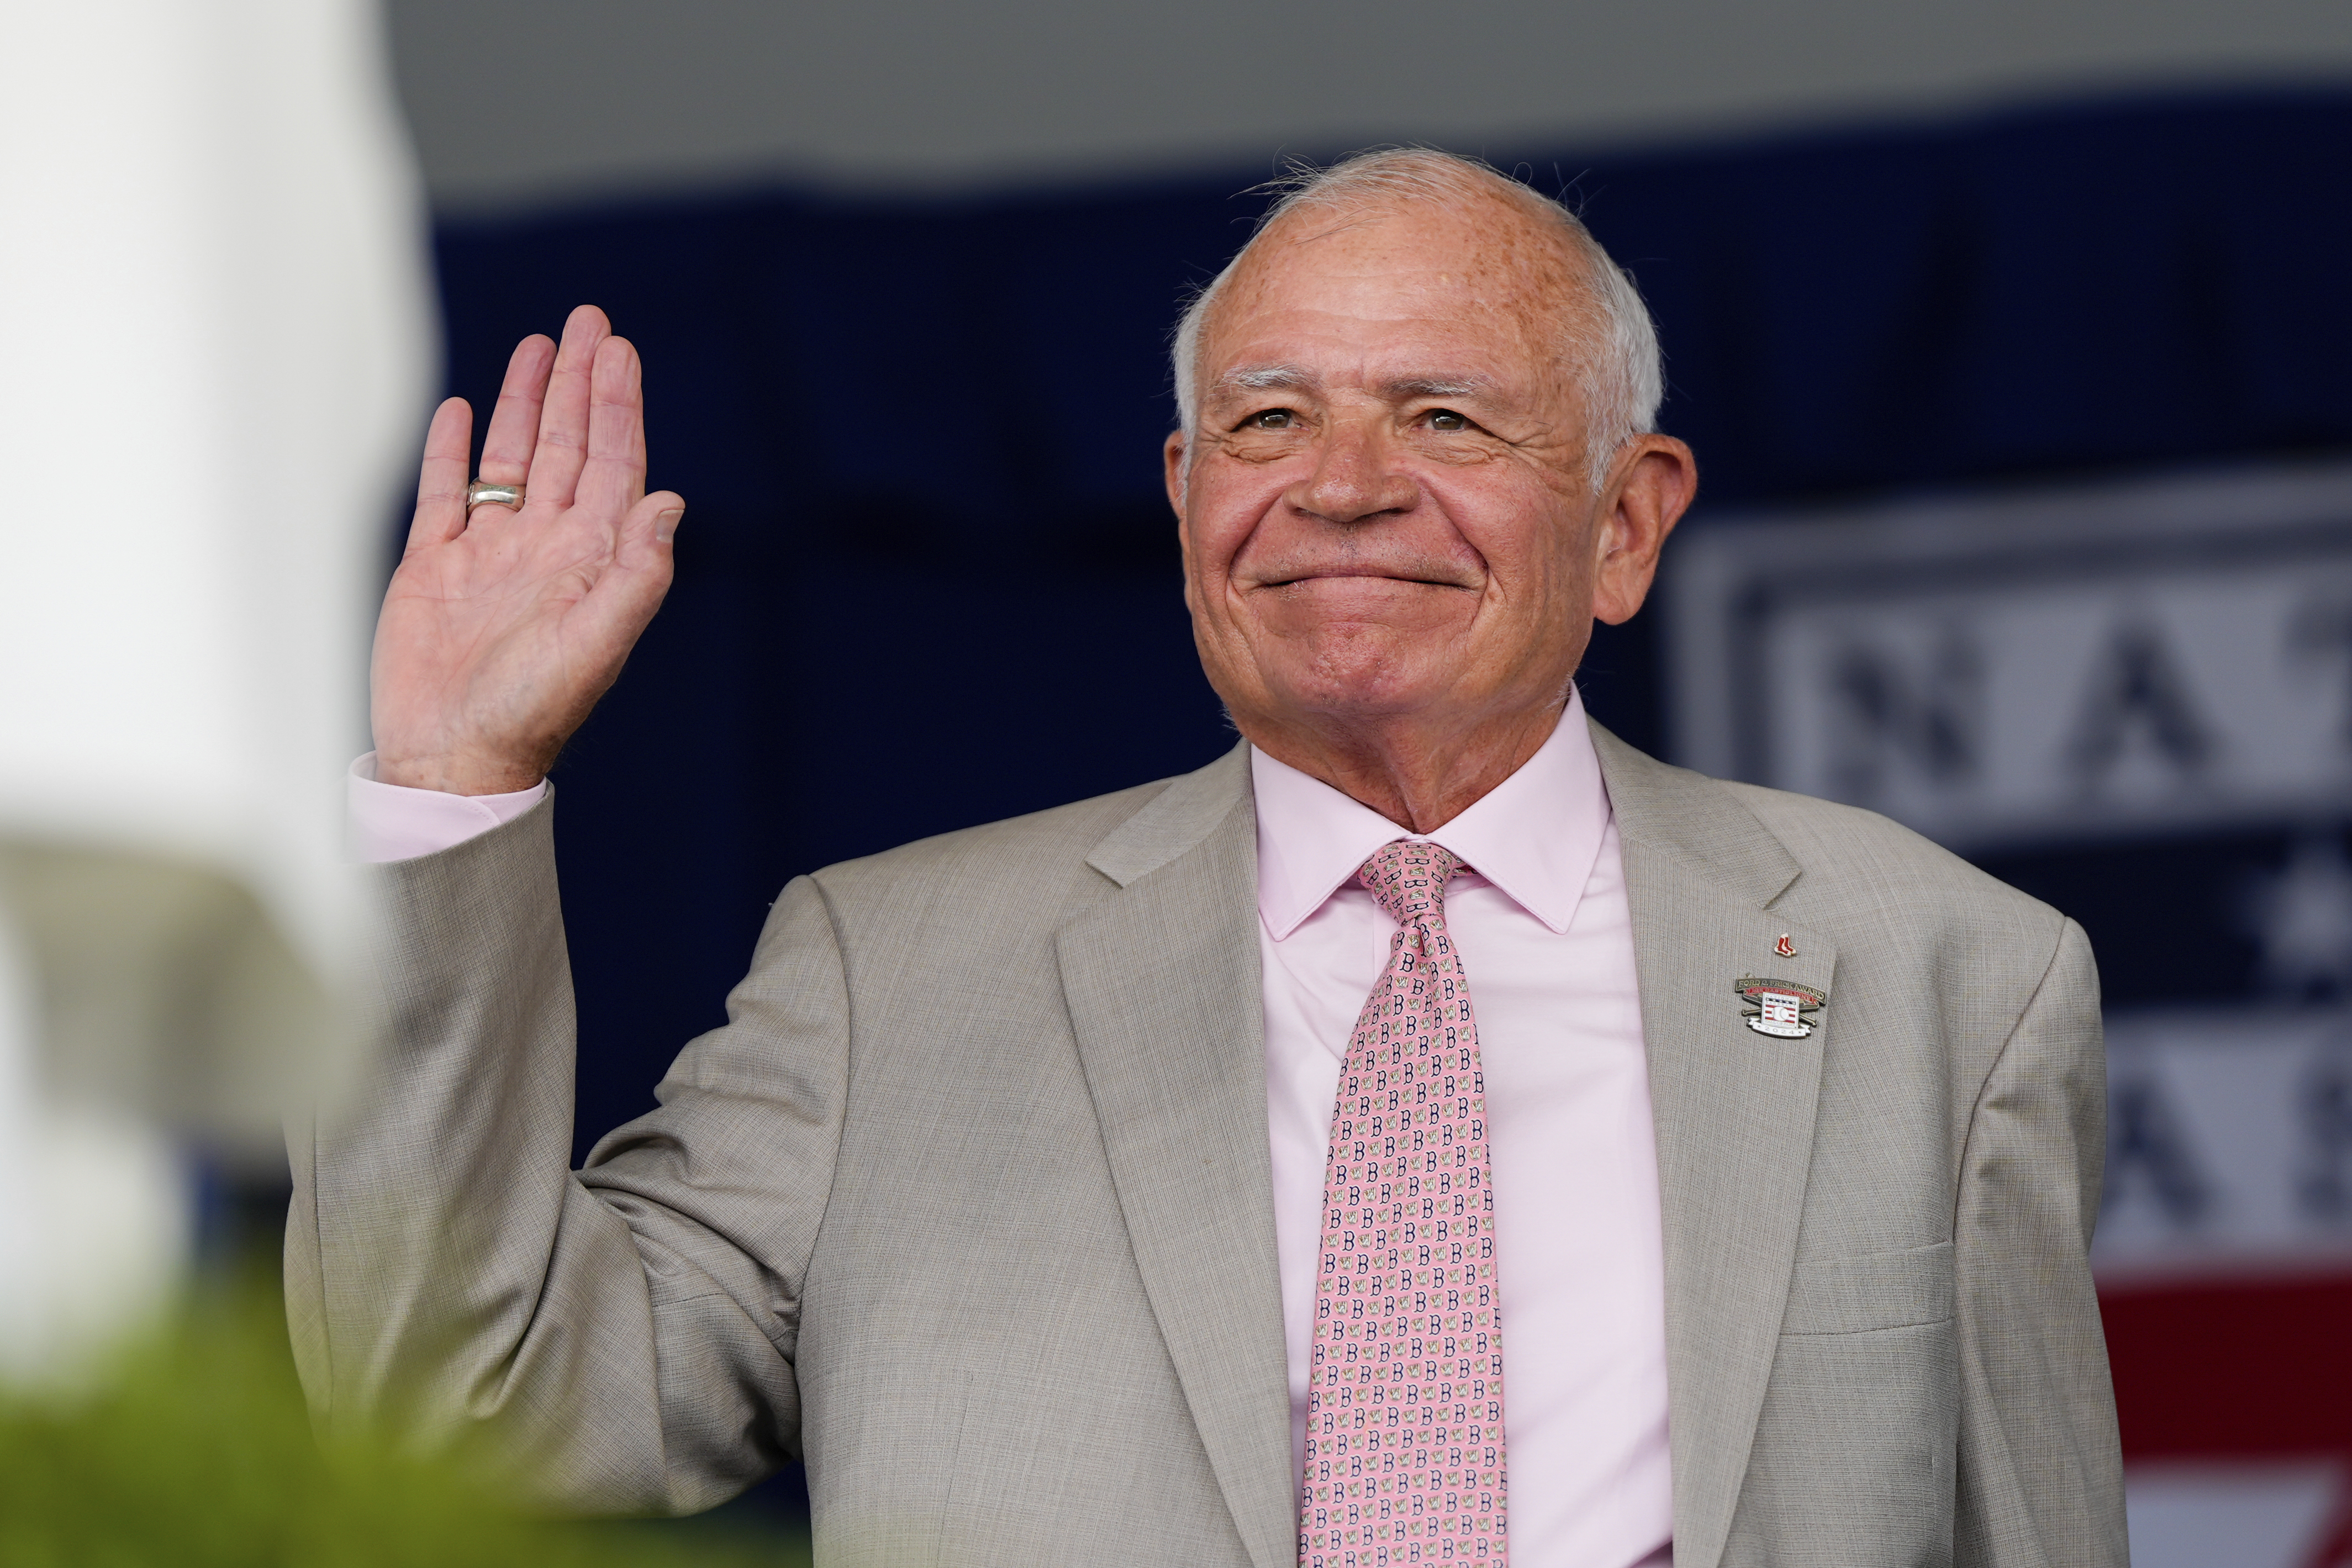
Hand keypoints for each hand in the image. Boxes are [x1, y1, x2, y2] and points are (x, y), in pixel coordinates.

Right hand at [371, 306, 682, 794]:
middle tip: (590, 321)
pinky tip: (458, 410)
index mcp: (588, 562)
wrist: (451, 759)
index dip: (618, 407)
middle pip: (568, 447)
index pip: (612, 466)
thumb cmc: (529, 713)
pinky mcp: (432, 568)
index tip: (620, 352)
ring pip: (511, 458)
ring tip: (539, 346)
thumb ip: (637, 574)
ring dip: (525, 403)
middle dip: (579, 384)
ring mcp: (488, 555)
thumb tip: (670, 501)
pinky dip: (451, 451)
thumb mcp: (597, 642)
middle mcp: (544, 549)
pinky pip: (445, 494)